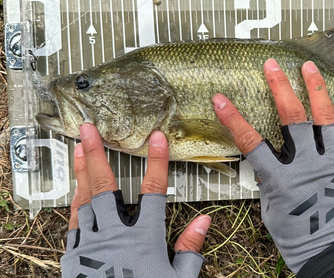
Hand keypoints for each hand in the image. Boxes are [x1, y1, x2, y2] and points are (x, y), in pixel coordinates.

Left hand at [63, 123, 210, 277]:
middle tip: (89, 130)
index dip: (156, 162)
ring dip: (80, 173)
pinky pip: (73, 224)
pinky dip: (75, 204)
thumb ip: (190, 250)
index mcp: (143, 240)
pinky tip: (76, 192)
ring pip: (83, 202)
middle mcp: (113, 237)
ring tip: (76, 149)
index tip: (157, 138)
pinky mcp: (73, 258)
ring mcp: (89, 246)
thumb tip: (205, 221)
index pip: (152, 192)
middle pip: (104, 188)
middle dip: (96, 155)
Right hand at [212, 59, 333, 273]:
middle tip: (272, 65)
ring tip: (309, 66)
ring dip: (316, 89)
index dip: (234, 119)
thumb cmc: (297, 234)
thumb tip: (268, 161)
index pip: (251, 142)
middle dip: (280, 87)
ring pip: (325, 119)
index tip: (220, 99)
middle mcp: (307, 164)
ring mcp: (332, 162)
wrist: (332, 250)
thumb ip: (269, 179)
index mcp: (280, 178)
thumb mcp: (271, 207)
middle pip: (292, 118)